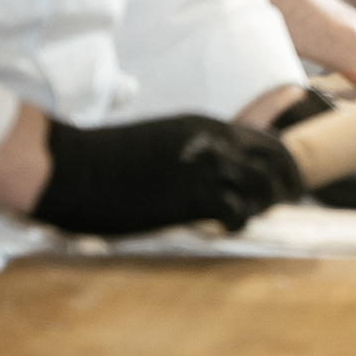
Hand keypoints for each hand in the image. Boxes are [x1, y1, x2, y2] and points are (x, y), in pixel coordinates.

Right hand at [32, 115, 301, 235]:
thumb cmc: (104, 160)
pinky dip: (237, 224)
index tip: (277, 185)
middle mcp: (215, 142)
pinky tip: (220, 228)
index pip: (267, 140)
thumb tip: (202, 174)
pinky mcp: (190, 198)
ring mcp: (206, 169)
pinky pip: (237, 213)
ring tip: (243, 218)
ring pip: (264, 188)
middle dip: (285, 185)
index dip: (280, 165)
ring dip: (262, 206)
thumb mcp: (157, 142)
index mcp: (206, 126)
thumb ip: (188, 153)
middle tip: (274, 206)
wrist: (70, 166)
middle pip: (280, 160)